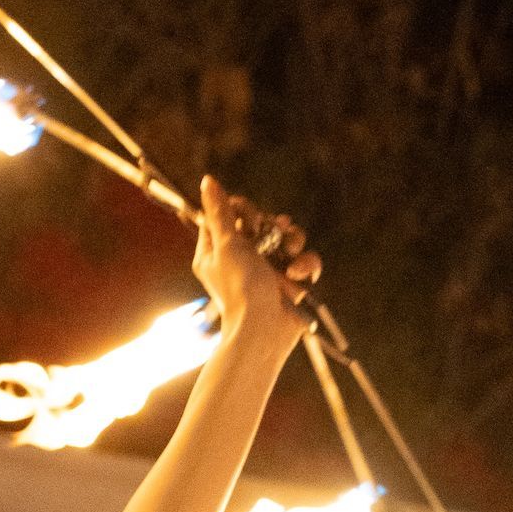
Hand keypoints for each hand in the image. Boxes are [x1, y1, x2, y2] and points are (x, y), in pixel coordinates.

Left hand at [192, 174, 320, 349]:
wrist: (263, 330)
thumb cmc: (239, 288)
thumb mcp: (226, 245)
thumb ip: (219, 213)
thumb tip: (208, 181)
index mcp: (217, 252)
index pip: (228, 216)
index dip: (240, 210)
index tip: (247, 216)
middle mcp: (242, 259)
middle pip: (261, 223)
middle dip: (271, 223)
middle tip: (273, 230)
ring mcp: (268, 270)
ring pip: (287, 238)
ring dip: (293, 240)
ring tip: (290, 250)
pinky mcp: (291, 282)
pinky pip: (305, 260)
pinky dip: (304, 265)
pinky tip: (296, 274)